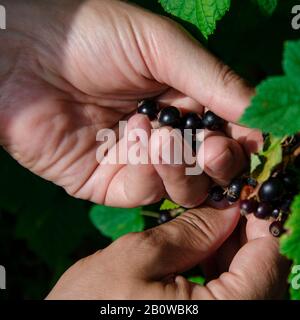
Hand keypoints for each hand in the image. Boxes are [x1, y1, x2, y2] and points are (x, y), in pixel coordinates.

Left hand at [0, 0, 260, 206]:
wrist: (25, 55)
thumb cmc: (94, 37)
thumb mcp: (161, 45)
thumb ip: (212, 80)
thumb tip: (258, 112)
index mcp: (182, 103)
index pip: (225, 132)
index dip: (242, 141)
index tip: (254, 145)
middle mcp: (165, 137)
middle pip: (206, 169)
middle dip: (216, 163)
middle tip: (214, 150)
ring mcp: (136, 163)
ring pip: (179, 187)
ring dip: (179, 167)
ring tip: (161, 136)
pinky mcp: (108, 183)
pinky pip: (142, 193)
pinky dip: (146, 174)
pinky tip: (132, 142)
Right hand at [46, 205, 288, 299]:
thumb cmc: (92, 304)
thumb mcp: (137, 257)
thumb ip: (189, 231)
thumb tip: (228, 207)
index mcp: (224, 314)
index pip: (269, 258)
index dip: (259, 218)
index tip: (243, 192)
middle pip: (262, 271)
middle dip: (241, 231)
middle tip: (218, 201)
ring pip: (247, 283)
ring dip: (229, 248)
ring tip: (203, 221)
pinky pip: (229, 296)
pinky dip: (218, 269)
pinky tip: (198, 249)